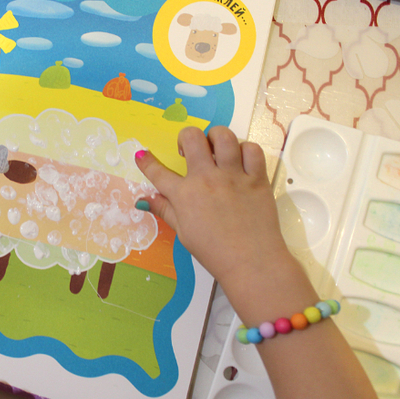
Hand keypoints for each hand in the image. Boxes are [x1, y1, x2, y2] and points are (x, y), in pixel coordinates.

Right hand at [135, 126, 290, 289]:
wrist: (251, 262)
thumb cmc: (214, 251)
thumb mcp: (183, 232)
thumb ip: (165, 210)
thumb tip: (145, 200)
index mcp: (185, 195)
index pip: (158, 172)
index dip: (147, 162)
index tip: (143, 155)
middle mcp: (207, 179)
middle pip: (192, 138)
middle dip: (186, 138)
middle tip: (190, 151)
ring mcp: (233, 176)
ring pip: (223, 136)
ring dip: (216, 138)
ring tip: (216, 150)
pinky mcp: (257, 178)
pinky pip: (252, 149)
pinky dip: (246, 151)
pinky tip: (241, 162)